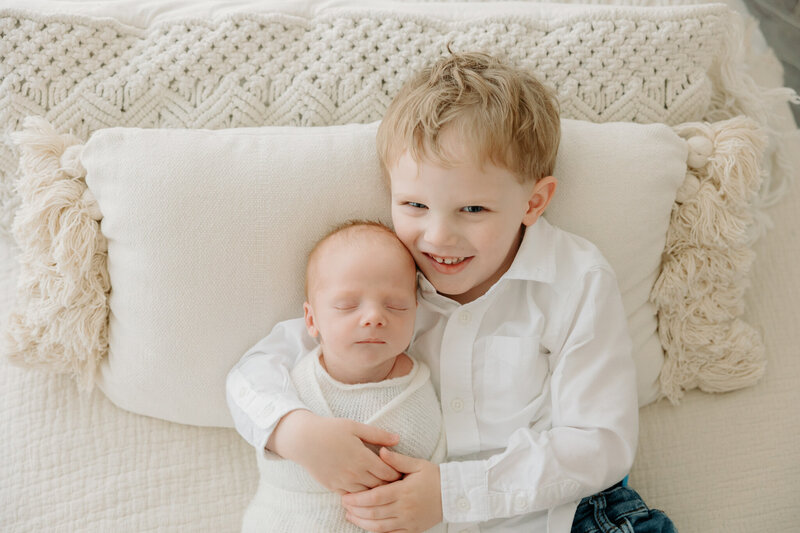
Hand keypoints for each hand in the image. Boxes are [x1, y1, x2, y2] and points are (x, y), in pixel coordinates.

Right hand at [267, 409, 401, 493]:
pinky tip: (365, 493)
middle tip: (398, 484)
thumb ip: (377, 434)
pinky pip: (352, 497)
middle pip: (379, 486)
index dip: (397, 474)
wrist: (303, 440)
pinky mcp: (333, 487)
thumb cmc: (330, 430)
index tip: (402, 473)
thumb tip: (398, 439)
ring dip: (376, 493)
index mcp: (362, 457)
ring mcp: (343, 482)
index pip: (388, 473)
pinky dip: (360, 497)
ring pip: (366, 495)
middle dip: (390, 486)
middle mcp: (354, 473)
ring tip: (384, 489)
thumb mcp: (355, 427)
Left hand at [342, 447, 442, 532]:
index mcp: (404, 491)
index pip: (375, 497)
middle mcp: (404, 508)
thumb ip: (397, 460)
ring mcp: (408, 521)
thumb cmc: (434, 478)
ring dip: (362, 523)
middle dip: (355, 510)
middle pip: (373, 513)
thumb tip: (380, 451)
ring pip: (379, 527)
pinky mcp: (412, 530)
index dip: (358, 499)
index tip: (346, 496)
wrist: (453, 495)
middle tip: (344, 504)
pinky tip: (367, 526)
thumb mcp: (417, 464)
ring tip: (350, 516)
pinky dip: (376, 532)